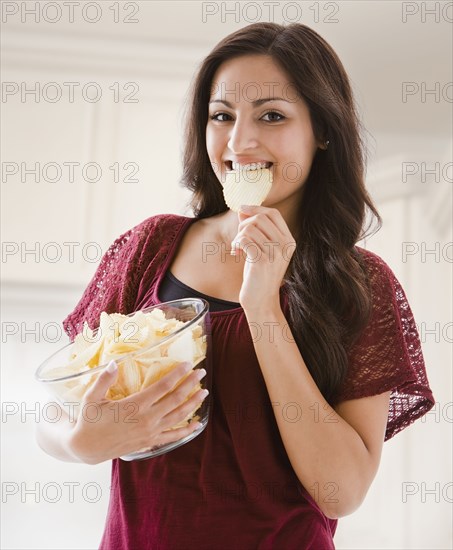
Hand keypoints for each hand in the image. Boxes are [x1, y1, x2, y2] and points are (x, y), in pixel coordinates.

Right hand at [67, 361, 207, 463]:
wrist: (86, 448)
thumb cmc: (89, 420)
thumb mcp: (91, 398)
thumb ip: (103, 380)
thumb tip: (112, 363)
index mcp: (134, 405)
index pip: (162, 386)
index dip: (177, 374)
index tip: (187, 364)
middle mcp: (146, 419)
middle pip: (175, 399)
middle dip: (190, 384)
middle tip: (202, 373)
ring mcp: (150, 432)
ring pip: (178, 416)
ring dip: (193, 404)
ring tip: (204, 393)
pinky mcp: (149, 442)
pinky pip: (172, 436)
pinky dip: (187, 430)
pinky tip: (197, 424)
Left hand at [231, 205, 295, 312]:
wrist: (261, 301)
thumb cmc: (259, 275)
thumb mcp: (261, 248)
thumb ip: (255, 229)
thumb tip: (243, 209)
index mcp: (289, 240)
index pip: (273, 213)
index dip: (256, 208)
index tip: (242, 209)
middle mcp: (285, 245)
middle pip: (260, 218)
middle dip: (243, 224)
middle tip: (239, 239)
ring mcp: (275, 253)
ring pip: (249, 228)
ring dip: (238, 236)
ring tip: (238, 248)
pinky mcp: (262, 261)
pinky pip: (244, 239)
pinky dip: (236, 243)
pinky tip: (236, 253)